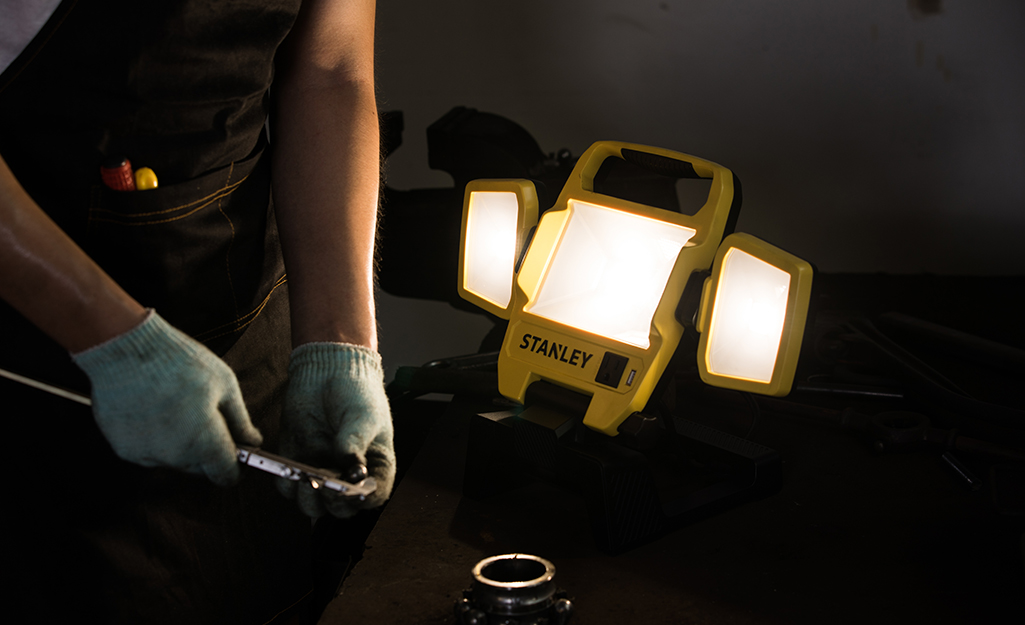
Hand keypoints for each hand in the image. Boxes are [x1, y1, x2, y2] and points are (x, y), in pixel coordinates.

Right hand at [72, 310, 261, 485]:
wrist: (124, 349)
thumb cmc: (178, 361)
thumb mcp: (224, 384)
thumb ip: (241, 421)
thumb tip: (252, 442)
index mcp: (204, 443)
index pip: (226, 475)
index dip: (236, 465)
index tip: (239, 451)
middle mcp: (174, 457)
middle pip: (200, 468)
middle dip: (209, 449)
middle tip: (207, 414)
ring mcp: (146, 455)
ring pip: (175, 459)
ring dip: (182, 443)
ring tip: (178, 405)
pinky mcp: (124, 448)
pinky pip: (151, 451)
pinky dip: (157, 437)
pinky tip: (156, 408)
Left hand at [277, 342, 394, 517]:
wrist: (329, 370)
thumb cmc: (357, 392)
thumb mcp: (364, 417)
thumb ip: (356, 445)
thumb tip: (353, 473)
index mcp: (374, 466)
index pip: (373, 495)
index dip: (363, 498)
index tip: (352, 488)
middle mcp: (348, 475)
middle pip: (341, 509)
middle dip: (333, 501)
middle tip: (325, 482)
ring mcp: (322, 471)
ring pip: (313, 505)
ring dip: (309, 498)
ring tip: (306, 477)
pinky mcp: (297, 463)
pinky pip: (288, 487)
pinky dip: (287, 483)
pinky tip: (290, 468)